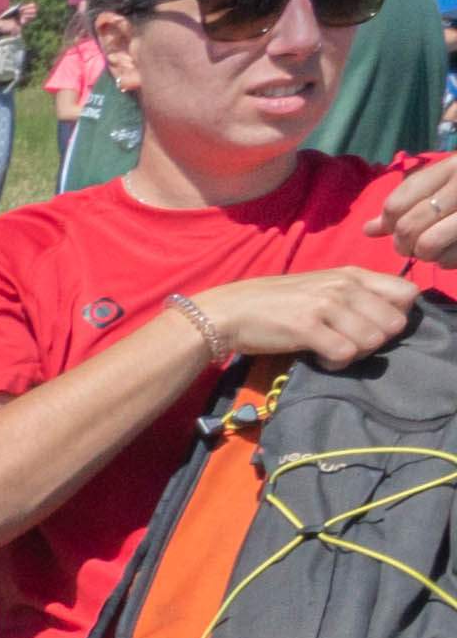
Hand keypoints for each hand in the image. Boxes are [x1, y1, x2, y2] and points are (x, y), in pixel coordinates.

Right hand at [188, 266, 433, 372]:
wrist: (230, 311)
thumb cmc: (277, 302)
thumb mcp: (324, 287)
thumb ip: (358, 295)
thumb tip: (390, 317)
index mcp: (352, 274)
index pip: (407, 294)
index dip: (397, 315)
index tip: (373, 324)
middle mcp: (344, 286)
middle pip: (394, 323)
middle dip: (377, 340)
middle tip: (351, 342)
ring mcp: (326, 306)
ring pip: (372, 340)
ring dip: (356, 353)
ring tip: (333, 349)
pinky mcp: (307, 328)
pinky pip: (344, 354)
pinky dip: (335, 363)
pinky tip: (320, 357)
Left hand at [378, 157, 456, 271]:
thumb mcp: (448, 183)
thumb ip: (409, 202)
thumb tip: (369, 229)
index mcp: (454, 165)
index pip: (398, 203)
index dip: (389, 222)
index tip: (396, 227)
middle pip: (409, 227)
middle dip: (404, 243)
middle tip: (413, 244)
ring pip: (427, 246)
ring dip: (425, 254)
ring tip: (434, 247)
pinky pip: (449, 260)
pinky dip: (445, 261)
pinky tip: (452, 251)